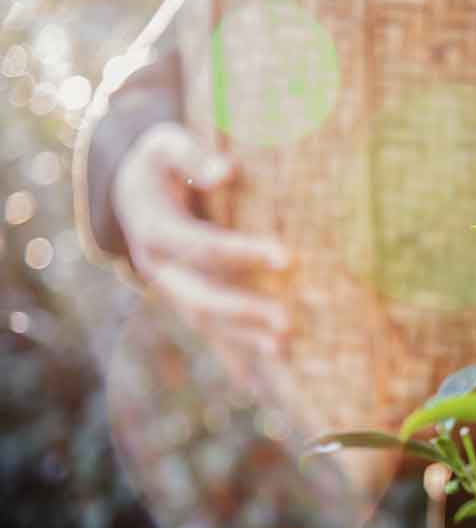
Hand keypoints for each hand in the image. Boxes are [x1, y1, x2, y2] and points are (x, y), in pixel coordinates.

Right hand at [114, 123, 290, 357]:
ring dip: (245, 341)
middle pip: (201, 298)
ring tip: (285, 349)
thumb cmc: (162, 164)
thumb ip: (190, 154)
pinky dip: (236, 359)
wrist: (134, 194)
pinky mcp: (186, 304)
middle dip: (244, 312)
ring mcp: (172, 293)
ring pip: (207, 324)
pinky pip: (211, 335)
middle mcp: (160, 271)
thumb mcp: (165, 146)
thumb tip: (226, 171)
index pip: (202, 247)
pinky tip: (264, 381)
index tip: (287, 256)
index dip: (243, 252)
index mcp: (155, 231)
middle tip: (288, 322)